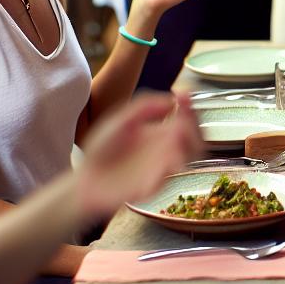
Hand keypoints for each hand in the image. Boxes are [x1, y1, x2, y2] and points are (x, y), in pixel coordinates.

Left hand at [75, 92, 203, 218]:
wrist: (85, 179)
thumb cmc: (103, 150)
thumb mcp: (121, 119)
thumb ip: (145, 106)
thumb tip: (172, 100)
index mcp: (162, 134)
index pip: (188, 122)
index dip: (191, 109)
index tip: (183, 95)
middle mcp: (166, 152)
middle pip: (198, 141)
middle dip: (195, 128)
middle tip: (181, 120)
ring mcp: (160, 171)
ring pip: (188, 160)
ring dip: (186, 148)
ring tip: (174, 137)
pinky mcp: (149, 188)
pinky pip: (163, 181)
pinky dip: (163, 172)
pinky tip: (159, 163)